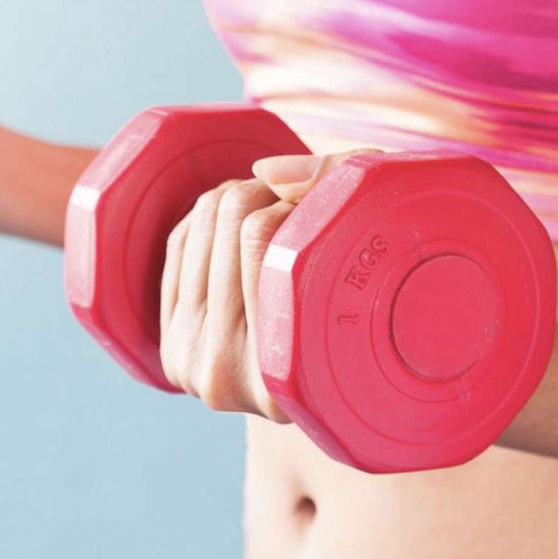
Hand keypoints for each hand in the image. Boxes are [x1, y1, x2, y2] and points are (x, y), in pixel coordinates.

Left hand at [157, 149, 376, 420]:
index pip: (262, 236)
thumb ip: (340, 186)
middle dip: (265, 195)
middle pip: (231, 223)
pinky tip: (242, 223)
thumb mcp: (385, 246)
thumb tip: (265, 171)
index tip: (321, 210)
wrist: (335, 387)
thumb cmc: (373, 305)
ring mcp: (193, 368)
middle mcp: (231, 379)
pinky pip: (178, 247)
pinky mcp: (171, 353)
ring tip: (276, 211)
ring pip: (201, 227)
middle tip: (298, 205)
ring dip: (237, 202)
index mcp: (287, 375)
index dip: (293, 202)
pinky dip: (208, 221)